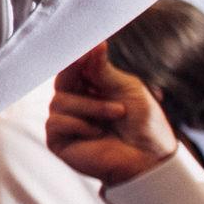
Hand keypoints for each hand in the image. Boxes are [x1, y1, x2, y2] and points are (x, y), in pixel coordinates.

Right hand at [46, 44, 178, 185]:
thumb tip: (94, 44)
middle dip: (77, 74)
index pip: (74, 67)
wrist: (148, 159)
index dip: (76, 57)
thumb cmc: (143, 124)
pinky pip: (55, 122)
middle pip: (61, 80)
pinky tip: (97, 133)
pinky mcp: (59, 141)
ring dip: (91, 106)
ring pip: (58, 101)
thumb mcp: (127, 89)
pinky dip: (79, 124)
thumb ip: (103, 71)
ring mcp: (66, 122)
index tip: (86, 47)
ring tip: (117, 113)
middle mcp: (76, 103)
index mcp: (91, 88)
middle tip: (95, 72)